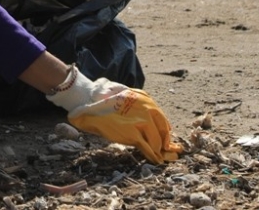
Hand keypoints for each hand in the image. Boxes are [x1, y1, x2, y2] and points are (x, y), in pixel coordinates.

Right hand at [67, 80, 181, 164]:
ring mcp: (141, 121)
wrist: (91, 106)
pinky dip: (153, 156)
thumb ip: (139, 107)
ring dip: (159, 150)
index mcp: (146, 99)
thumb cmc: (106, 104)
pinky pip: (148, 148)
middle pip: (163, 130)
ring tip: (160, 157)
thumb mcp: (127, 99)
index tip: (165, 138)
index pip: (162, 118)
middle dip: (165, 142)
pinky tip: (156, 160)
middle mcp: (147, 109)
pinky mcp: (133, 133)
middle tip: (167, 150)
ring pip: (156, 140)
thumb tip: (150, 123)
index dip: (165, 131)